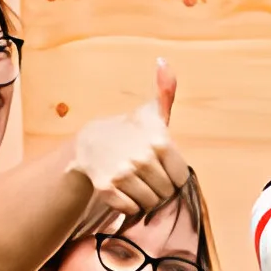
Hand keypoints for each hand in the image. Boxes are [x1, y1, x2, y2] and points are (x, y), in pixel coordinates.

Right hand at [68, 60, 188, 221]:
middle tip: (147, 178)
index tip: (162, 169)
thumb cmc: (129, 130)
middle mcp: (142, 158)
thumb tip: (164, 62)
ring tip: (136, 185)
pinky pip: (128, 209)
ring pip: (148, 203)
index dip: (172, 176)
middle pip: (165, 193)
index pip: (180, 177)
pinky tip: (124, 192)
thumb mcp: (150, 112)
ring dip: (144, 199)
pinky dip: (128, 206)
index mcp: (159, 141)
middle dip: (158, 189)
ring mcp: (123, 174)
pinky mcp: (106, 189)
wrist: (90, 142)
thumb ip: (165, 92)